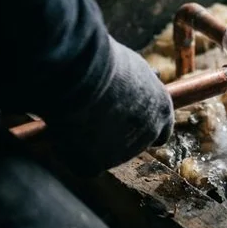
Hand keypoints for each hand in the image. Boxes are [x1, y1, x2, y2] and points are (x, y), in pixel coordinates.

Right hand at [45, 36, 173, 176]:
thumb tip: (130, 88)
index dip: (140, 125)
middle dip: (114, 134)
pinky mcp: (95, 165)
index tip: (124, 118)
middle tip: (92, 114)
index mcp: (162, 110)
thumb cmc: (106, 63)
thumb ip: (138, 89)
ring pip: (104, 154)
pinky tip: (64, 129)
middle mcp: (148, 134)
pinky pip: (80, 162)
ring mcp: (122, 153)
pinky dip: (70, 150)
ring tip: (77, 111)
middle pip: (131, 143)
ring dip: (92, 140)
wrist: (83, 74)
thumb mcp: (134, 70)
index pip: (160, 130)